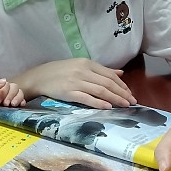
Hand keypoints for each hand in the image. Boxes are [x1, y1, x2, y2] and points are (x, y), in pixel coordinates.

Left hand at [0, 79, 24, 139]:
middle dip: (10, 95)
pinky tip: (19, 106)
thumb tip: (4, 81)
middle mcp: (4, 94)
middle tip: (5, 104)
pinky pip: (22, 102)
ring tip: (12, 105)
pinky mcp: (14, 109)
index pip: (6, 84)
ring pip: (20, 93)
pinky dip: (22, 102)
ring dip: (17, 98)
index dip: (4, 92)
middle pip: (14, 87)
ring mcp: (10, 101)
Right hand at [15, 59, 136, 108]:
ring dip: (115, 99)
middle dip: (122, 93)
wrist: (39, 77)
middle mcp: (82, 71)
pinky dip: (98, 103)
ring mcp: (75, 82)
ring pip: (100, 90)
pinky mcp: (68, 92)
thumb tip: (120, 73)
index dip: (122, 85)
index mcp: (86, 63)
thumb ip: (100, 70)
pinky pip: (87, 98)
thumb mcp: (80, 66)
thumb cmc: (60, 72)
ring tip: (125, 105)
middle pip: (107, 83)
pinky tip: (108, 107)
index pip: (109, 75)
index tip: (130, 93)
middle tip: (132, 102)